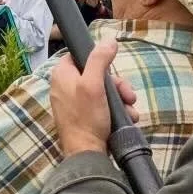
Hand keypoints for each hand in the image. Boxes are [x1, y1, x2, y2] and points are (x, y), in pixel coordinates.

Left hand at [49, 39, 136, 157]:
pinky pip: (104, 106)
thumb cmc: (86, 118)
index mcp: (62, 74)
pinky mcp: (85, 116)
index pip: (81, 55)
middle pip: (98, 74)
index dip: (99, 61)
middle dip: (118, 86)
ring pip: (105, 91)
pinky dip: (117, 111)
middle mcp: (66, 86)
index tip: (112, 71)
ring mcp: (75, 102)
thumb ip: (99, 60)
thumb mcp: (94, 85)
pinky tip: (127, 118)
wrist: (86, 153)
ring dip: (122, 100)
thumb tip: (109, 40)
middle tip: (129, 96)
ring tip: (130, 111)